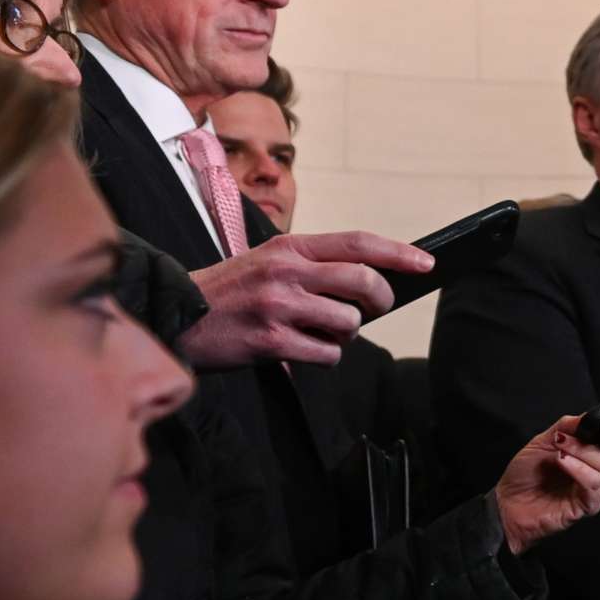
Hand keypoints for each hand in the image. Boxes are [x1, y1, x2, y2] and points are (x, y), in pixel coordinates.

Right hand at [181, 231, 435, 368]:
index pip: (358, 243)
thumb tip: (371, 280)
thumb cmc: (228, 292)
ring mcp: (278, 306)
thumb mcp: (267, 261)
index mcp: (289, 247)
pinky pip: (328, 354)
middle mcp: (286, 272)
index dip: (399, 253)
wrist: (174, 316)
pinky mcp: (270, 341)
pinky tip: (301, 350)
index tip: (426, 264)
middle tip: (372, 310)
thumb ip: (313, 265)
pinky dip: (324, 356)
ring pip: (350, 322)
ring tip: (318, 331)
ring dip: (344, 333)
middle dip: (380, 301)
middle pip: (365, 282)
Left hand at [492, 411, 599, 555]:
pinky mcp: (588, 505)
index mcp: (590, 451)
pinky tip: (563, 463)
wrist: (507, 505)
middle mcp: (596, 468)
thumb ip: (567, 426)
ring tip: (560, 449)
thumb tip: (589, 415)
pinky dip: (579, 469)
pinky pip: (593, 483)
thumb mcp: (543, 440)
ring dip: (583, 451)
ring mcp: (594, 487)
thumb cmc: (525, 474)